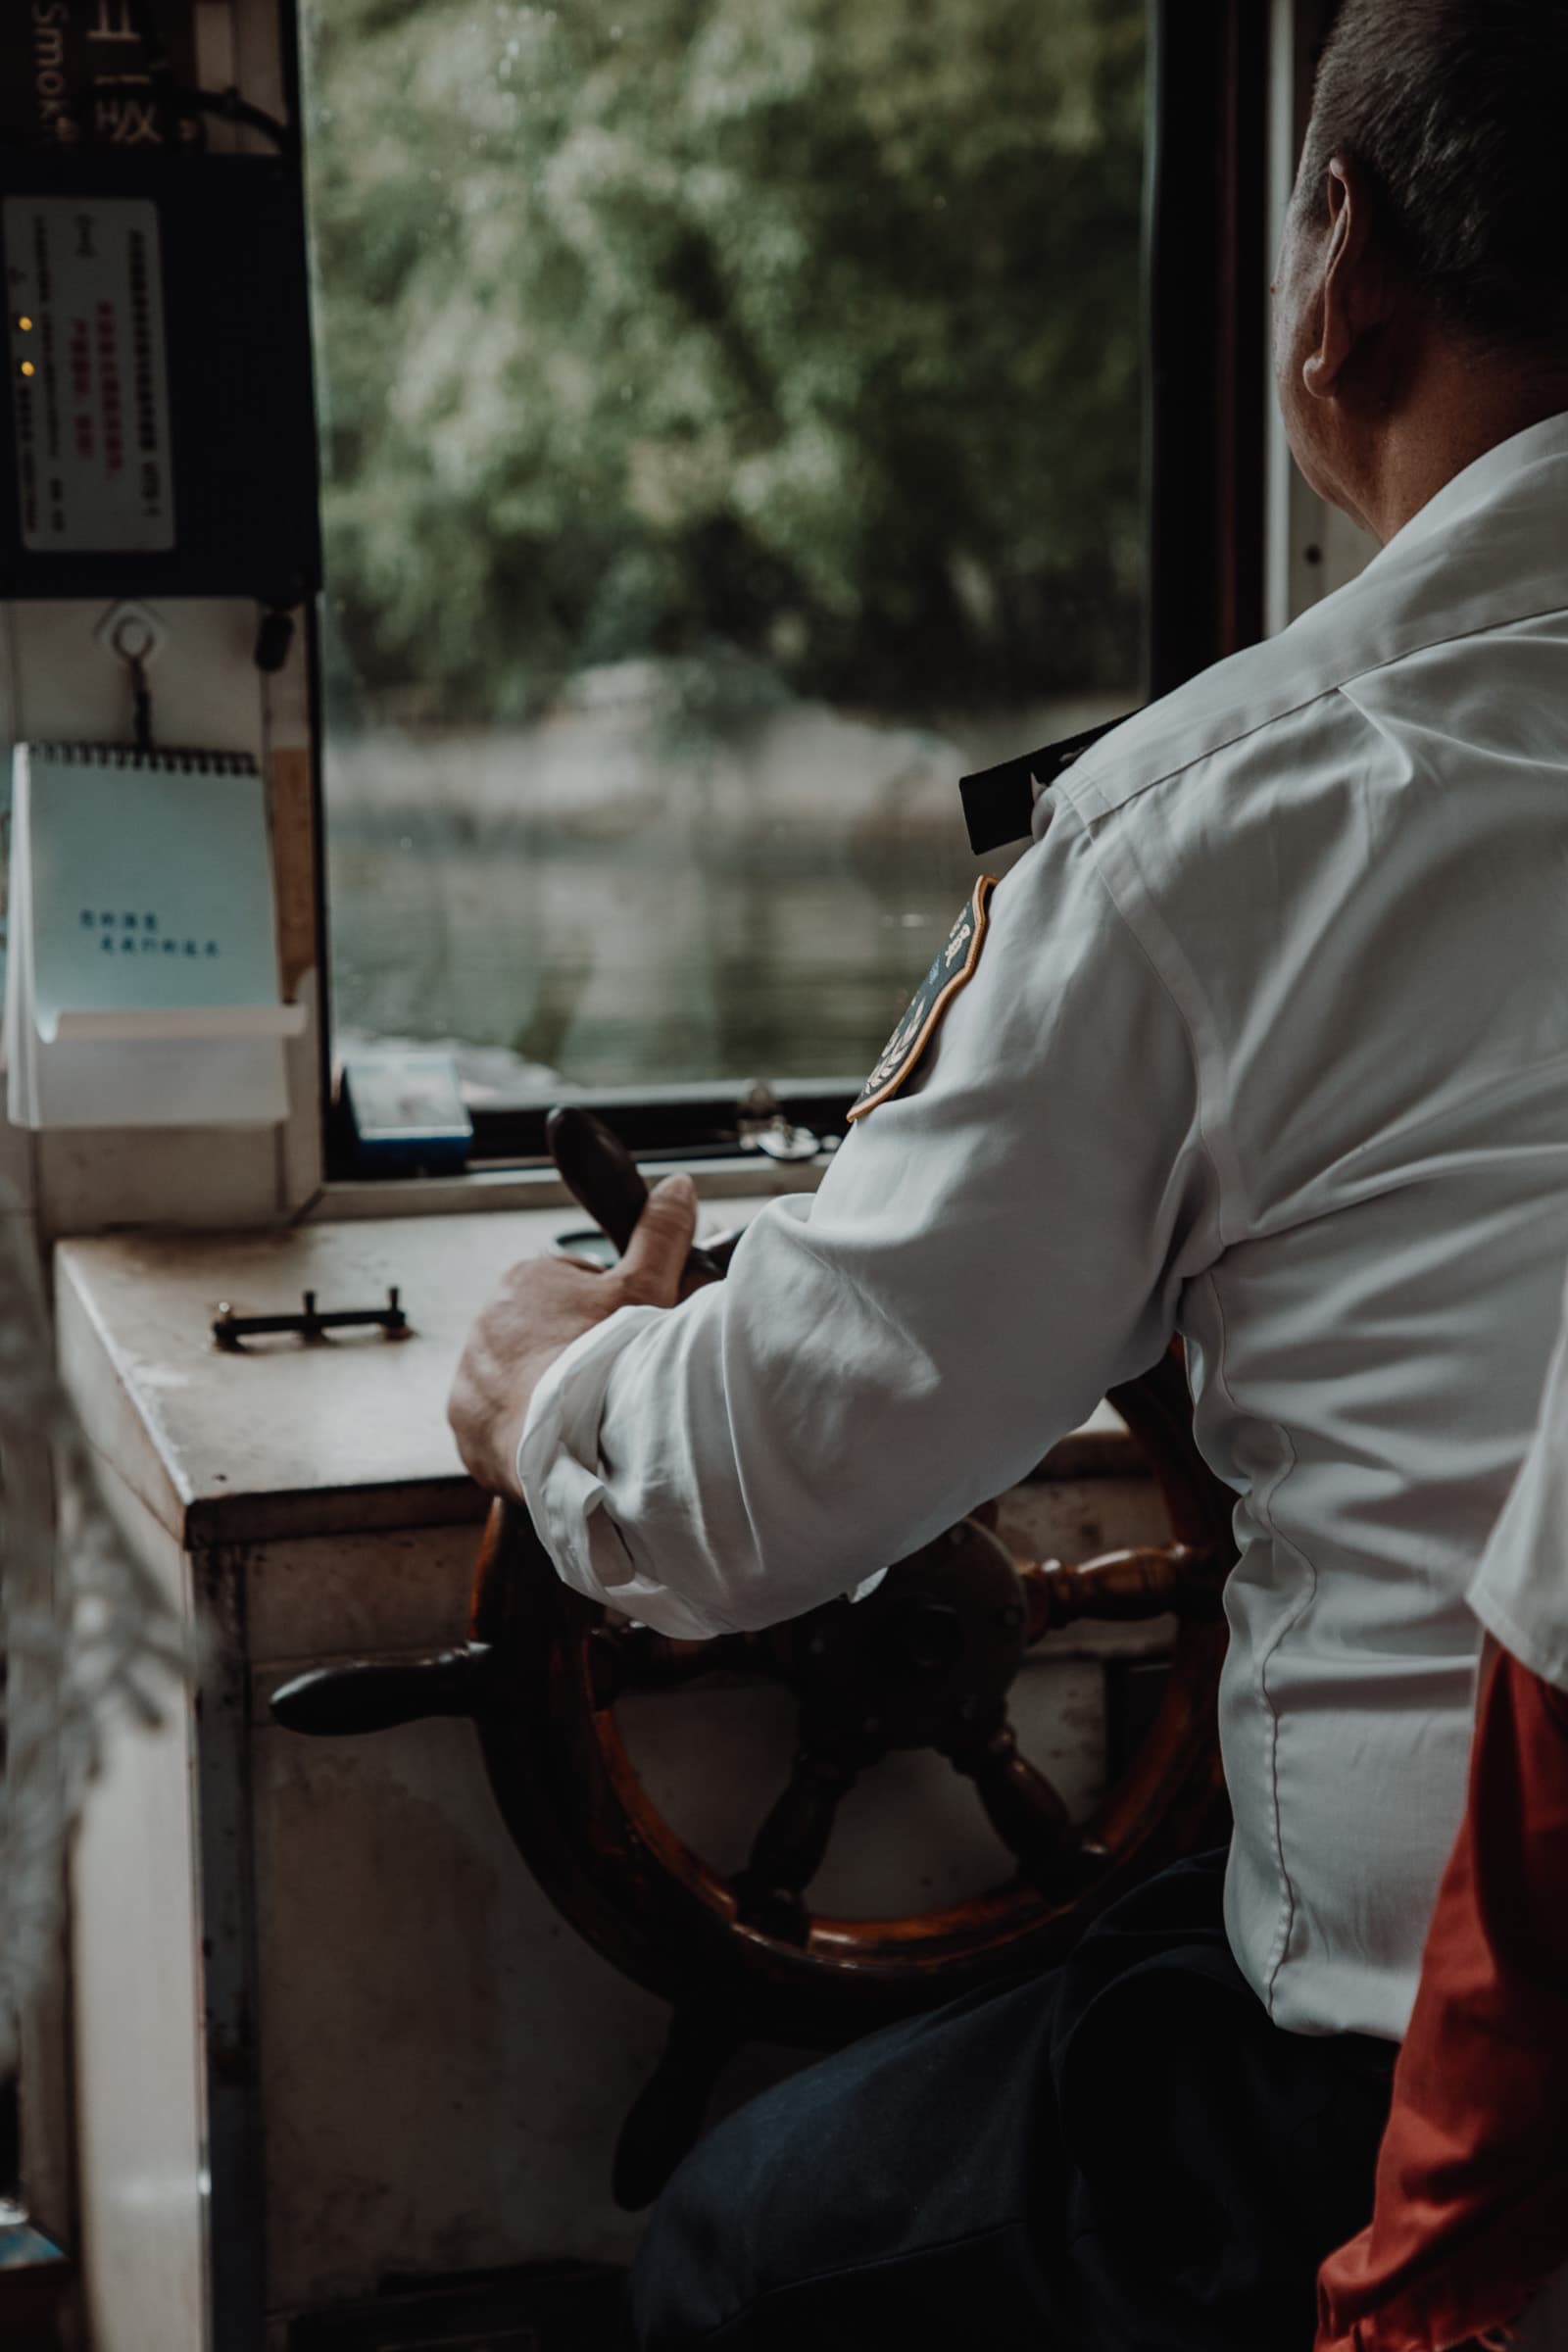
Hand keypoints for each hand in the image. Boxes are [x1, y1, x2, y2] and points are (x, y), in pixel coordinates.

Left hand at [447, 1173, 699, 1502]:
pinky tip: (561, 1438)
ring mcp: (470, 1376)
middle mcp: (485, 1322)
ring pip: (521, 1379)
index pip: (571, 1289)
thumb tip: (677, 1186)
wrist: (572, 1437)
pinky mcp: (466, 1424)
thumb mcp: (647, 1288)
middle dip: (574, 1352)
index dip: (607, 1315)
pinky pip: (501, 1422)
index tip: (624, 1340)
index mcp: (524, 1280)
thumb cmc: (608, 1361)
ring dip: (549, 1391)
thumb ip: (660, 1233)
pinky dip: (527, 1430)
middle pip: (545, 1335)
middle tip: (611, 1379)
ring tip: (588, 1414)